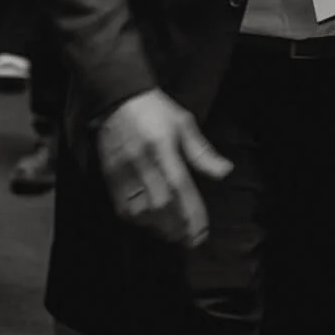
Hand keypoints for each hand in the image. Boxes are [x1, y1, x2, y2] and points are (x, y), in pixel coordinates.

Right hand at [96, 89, 232, 250]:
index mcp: (163, 145)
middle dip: (177, 225)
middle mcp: (141, 160)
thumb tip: (225, 172)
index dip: (191, 213)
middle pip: (160, 203)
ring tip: (174, 233)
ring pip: (139, 210)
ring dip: (158, 226)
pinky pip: (122, 206)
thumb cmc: (155, 110)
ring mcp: (122, 169)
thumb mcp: (183, 123)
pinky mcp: (109, 175)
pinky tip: (150, 222)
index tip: (201, 232)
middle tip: (190, 238)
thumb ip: (202, 151)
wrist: (117, 96)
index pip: (179, 186)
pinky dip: (138, 219)